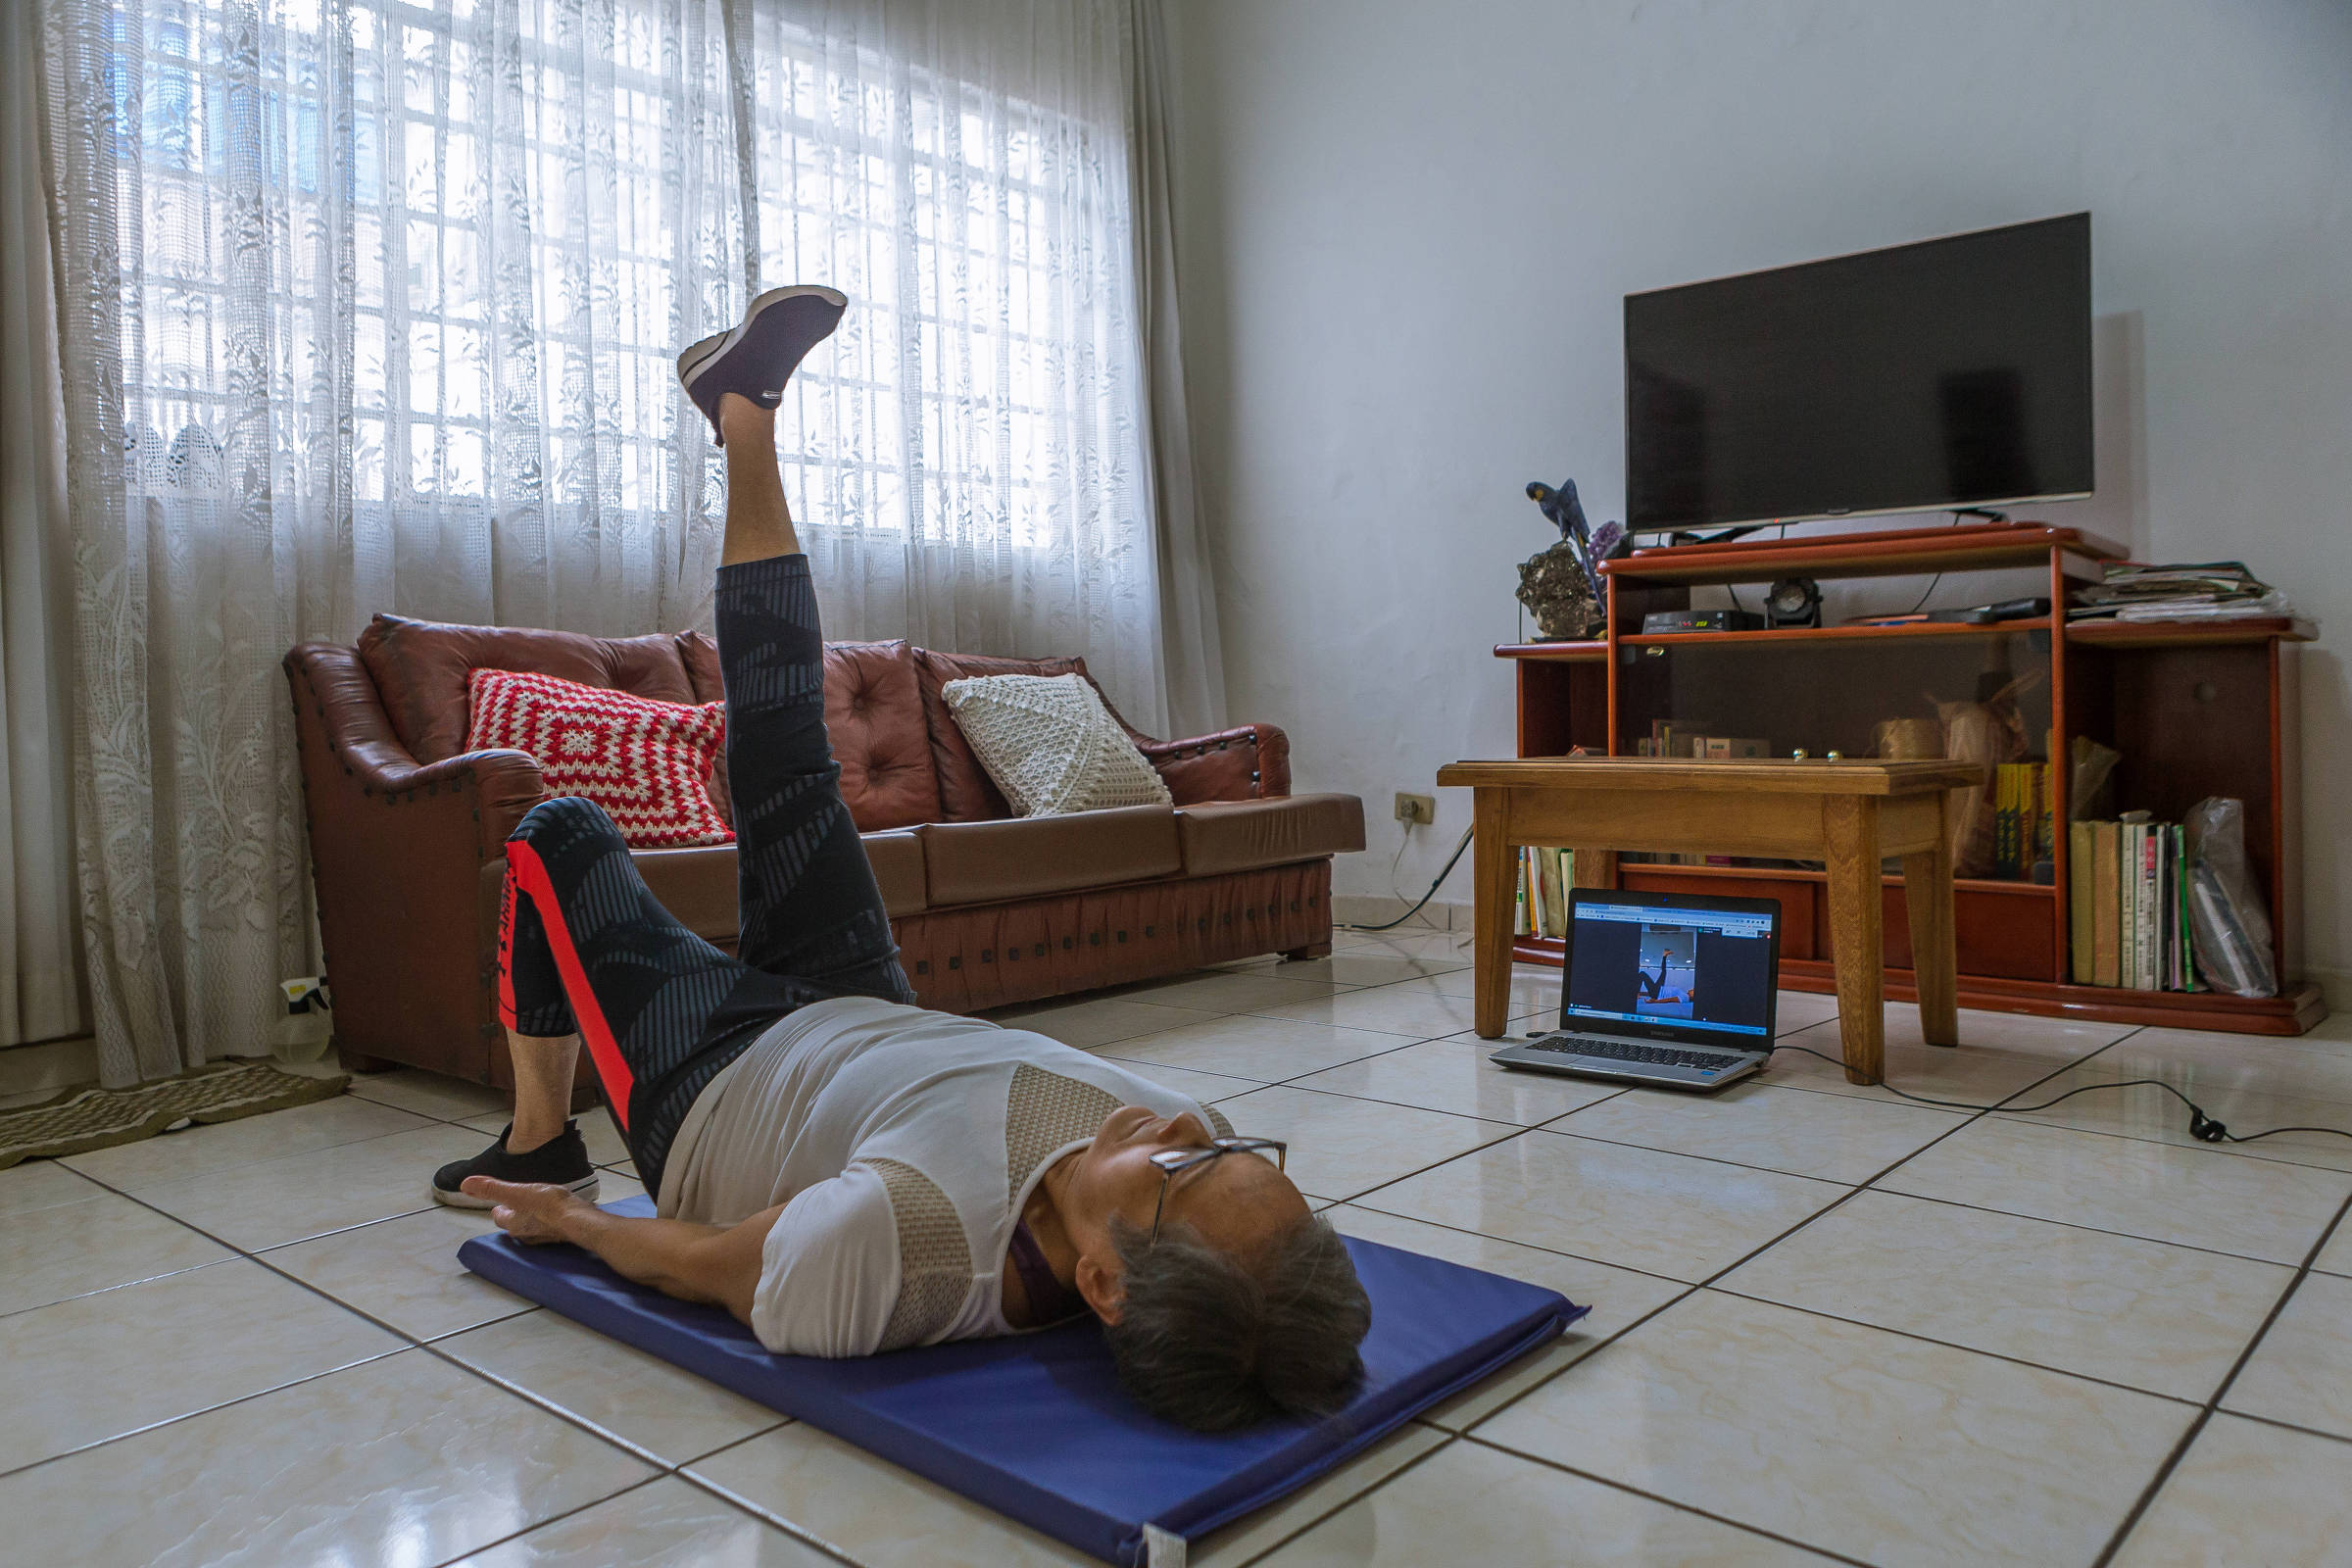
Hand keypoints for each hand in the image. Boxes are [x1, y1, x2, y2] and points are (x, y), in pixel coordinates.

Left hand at [463, 1176, 586, 1244]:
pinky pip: (551, 1226)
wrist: (579, 1220)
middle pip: (515, 1222)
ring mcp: (544, 1236)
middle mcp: (526, 1234)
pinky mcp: (560, 1234)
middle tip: (520, 1200)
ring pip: (533, 1225)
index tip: (501, 1200)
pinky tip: (558, 1210)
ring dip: (534, 1215)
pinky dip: (551, 1219)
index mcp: (512, 1224)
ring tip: (540, 1203)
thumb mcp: (516, 1192)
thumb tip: (465, 1184)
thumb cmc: (549, 1207)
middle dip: (516, 1212)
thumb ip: (491, 1188)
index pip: (498, 1216)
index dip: (499, 1206)